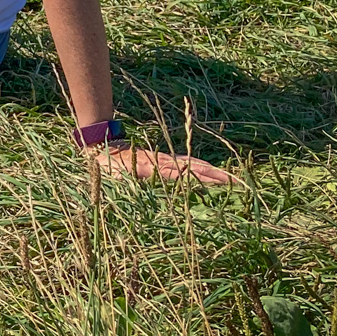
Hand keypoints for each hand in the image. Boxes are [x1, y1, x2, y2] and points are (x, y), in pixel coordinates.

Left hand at [97, 146, 240, 186]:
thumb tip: (148, 190)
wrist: (100, 145)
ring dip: (212, 170)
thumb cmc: (105, 167)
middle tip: (236, 183)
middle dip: (215, 175)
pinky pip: (185, 161)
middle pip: (192, 167)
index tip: (218, 186)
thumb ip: (131, 184)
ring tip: (231, 178)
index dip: (199, 180)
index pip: (180, 175)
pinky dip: (201, 165)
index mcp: (150, 168)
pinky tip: (211, 170)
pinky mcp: (163, 158)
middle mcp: (161, 161)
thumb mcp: (115, 177)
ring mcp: (163, 158)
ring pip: (192, 163)